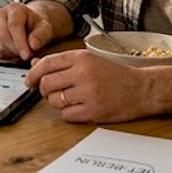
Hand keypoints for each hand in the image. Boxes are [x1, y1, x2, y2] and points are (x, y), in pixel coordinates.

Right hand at [0, 2, 53, 59]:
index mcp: (15, 8)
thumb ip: (41, 36)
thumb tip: (33, 45)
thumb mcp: (45, 29)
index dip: (20, 42)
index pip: (14, 26)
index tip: (27, 55)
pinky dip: (5, 55)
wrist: (28, 25)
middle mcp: (0, 14)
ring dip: (12, 53)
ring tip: (22, 50)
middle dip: (17, 49)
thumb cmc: (36, 27)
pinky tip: (14, 50)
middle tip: (28, 54)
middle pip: (4, 36)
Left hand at [26, 49, 147, 123]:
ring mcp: (88, 93)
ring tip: (70, 99)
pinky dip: (69, 114)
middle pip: (46, 84)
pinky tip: (79, 108)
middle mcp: (83, 73)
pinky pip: (67, 115)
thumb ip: (63, 62)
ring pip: (54, 101)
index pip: (46, 64)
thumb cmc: (115, 75)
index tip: (30, 81)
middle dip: (45, 90)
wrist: (142, 89)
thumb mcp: (90, 60)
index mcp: (81, 57)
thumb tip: (35, 64)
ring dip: (57, 102)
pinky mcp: (93, 111)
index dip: (33, 74)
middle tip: (52, 92)